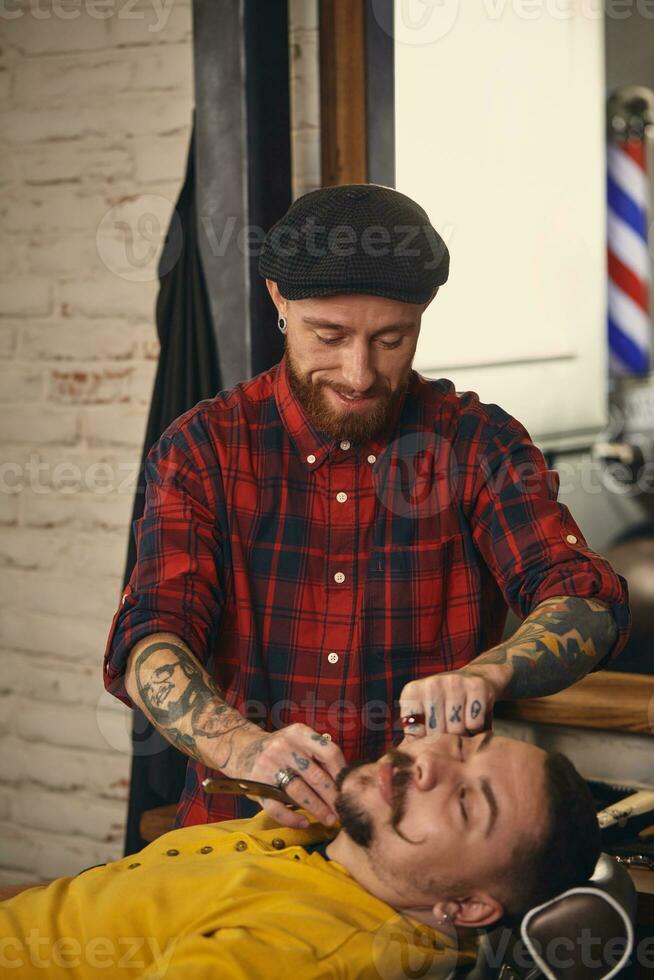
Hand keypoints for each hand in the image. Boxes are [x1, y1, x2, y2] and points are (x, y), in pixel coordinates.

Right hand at [227, 724, 346, 829]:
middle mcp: (283, 747)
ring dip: (317, 809)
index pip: (328, 751)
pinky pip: (277, 807)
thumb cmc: (280, 748)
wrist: (241, 748)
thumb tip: (345, 779)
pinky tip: (304, 823)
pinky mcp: (257, 785)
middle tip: (342, 811)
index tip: (348, 788)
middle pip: (315, 775)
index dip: (341, 772)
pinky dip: (292, 818)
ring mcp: (268, 766)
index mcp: (298, 733)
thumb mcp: (298, 740)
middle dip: (332, 797)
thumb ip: (318, 754)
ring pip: (298, 792)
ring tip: (329, 820)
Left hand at [399, 668, 497, 736]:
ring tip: (461, 723)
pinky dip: (476, 727)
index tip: (432, 736)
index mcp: (412, 693)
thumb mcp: (422, 714)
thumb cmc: (442, 703)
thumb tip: (401, 758)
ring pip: (457, 730)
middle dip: (445, 739)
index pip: (415, 734)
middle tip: (449, 730)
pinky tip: (472, 716)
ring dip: (462, 734)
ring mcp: (453, 683)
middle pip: (437, 733)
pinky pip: (474, 724)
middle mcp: (430, 684)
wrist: (471, 677)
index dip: (427, 742)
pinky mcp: (476, 686)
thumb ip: (412, 735)